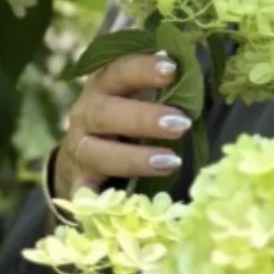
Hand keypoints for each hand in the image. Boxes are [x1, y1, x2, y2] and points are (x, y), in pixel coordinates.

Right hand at [51, 50, 191, 200]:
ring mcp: (79, 148)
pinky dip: (97, 200)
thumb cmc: (123, 116)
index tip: (172, 68)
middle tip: (181, 123)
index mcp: (103, 85)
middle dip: (144, 117)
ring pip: (96, 152)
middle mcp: (86, 113)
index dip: (143, 68)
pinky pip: (82, 193)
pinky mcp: (78, 182)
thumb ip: (162, 85)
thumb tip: (194, 72)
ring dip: (135, 157)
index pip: (118, 70)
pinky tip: (122, 205)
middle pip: (105, 112)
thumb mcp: (136, 94)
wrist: (82, 153)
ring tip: (172, 162)